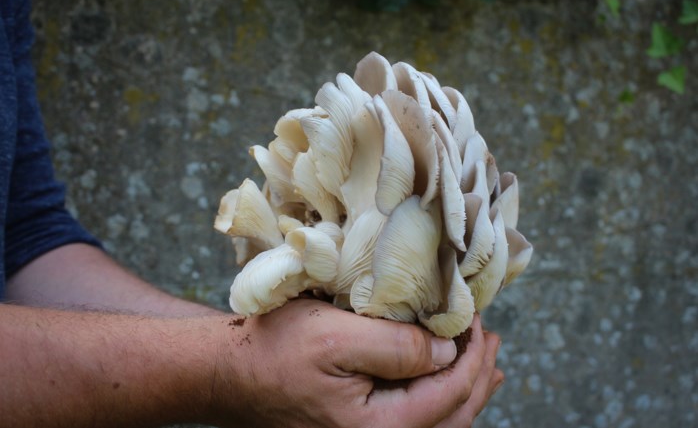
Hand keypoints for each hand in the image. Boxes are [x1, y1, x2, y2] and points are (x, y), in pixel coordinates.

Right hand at [207, 299, 501, 427]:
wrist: (232, 374)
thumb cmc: (276, 350)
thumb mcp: (336, 338)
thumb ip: (397, 347)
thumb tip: (447, 348)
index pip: (450, 394)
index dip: (472, 355)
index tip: (478, 318)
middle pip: (453, 416)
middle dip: (479, 374)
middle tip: (490, 337)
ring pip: (439, 422)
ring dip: (466, 388)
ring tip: (485, 362)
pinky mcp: (360, 427)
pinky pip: (416, 418)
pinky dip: (441, 397)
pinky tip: (444, 377)